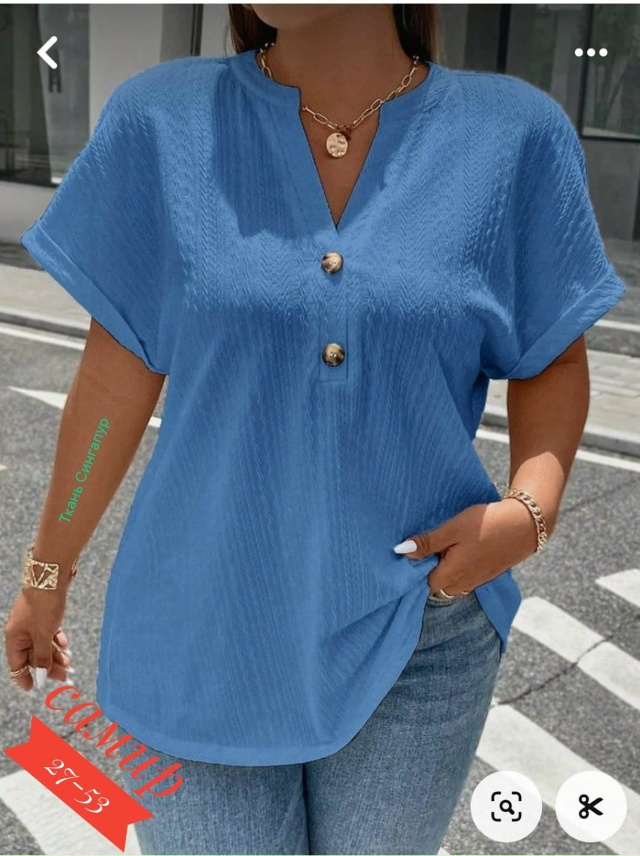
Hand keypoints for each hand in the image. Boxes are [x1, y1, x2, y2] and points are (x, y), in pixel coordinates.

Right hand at [4, 586, 72, 692]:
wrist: (51, 575)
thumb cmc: (43, 604)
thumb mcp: (43, 634)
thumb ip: (42, 656)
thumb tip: (42, 676)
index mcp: (14, 638)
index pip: (17, 664)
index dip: (25, 677)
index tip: (34, 688)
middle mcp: (21, 631)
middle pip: (33, 655)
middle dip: (48, 666)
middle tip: (65, 676)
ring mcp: (32, 622)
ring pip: (43, 644)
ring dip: (55, 654)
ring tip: (69, 662)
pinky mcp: (44, 614)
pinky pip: (49, 633)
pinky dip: (57, 640)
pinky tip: (65, 644)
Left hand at [396, 499, 538, 595]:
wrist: (525, 524)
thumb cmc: (486, 524)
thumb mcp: (453, 529)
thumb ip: (428, 542)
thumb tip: (401, 552)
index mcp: (452, 574)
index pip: (424, 585)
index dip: (414, 572)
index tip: (410, 555)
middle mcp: (464, 583)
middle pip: (437, 588)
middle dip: (428, 574)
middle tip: (424, 551)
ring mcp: (477, 581)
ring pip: (451, 585)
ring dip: (443, 572)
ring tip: (440, 550)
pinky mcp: (487, 575)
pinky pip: (464, 580)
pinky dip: (457, 570)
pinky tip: (457, 552)